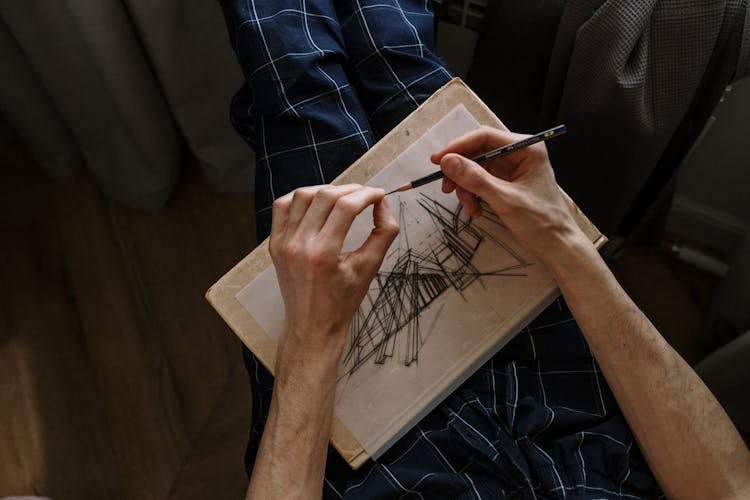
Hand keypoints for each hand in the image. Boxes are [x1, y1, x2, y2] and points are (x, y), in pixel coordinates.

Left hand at [269, 184, 398, 365]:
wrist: (313, 325)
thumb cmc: (342, 301)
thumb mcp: (370, 268)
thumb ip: (383, 233)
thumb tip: (383, 204)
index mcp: (323, 253)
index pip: (346, 206)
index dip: (367, 195)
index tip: (379, 194)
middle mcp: (299, 245)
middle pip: (325, 196)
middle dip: (350, 189)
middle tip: (365, 194)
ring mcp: (283, 243)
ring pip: (303, 196)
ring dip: (326, 189)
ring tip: (343, 196)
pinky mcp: (275, 244)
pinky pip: (283, 206)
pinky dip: (300, 197)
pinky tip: (316, 200)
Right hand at [430, 126, 585, 264]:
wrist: (555, 245)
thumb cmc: (542, 222)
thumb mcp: (506, 200)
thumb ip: (476, 180)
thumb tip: (448, 162)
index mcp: (526, 148)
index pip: (485, 137)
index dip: (458, 146)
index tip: (438, 160)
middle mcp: (517, 154)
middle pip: (477, 152)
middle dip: (460, 171)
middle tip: (447, 187)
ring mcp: (509, 169)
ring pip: (474, 169)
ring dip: (466, 188)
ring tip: (470, 208)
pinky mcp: (504, 183)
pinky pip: (479, 183)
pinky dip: (472, 196)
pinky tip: (476, 211)